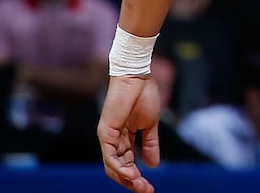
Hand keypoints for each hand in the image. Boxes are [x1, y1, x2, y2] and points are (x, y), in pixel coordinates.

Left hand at [97, 74, 160, 192]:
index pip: (127, 163)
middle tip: (146, 190)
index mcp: (124, 138)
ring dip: (126, 178)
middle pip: (119, 168)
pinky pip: (110, 156)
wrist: (138, 77)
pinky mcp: (105, 133)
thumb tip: (154, 164)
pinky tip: (131, 174)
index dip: (138, 176)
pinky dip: (119, 167)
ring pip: (113, 166)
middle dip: (132, 182)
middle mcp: (113, 141)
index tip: (150, 187)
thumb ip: (150, 144)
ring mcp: (108, 137)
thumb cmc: (144, 95)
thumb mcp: (151, 125)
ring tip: (140, 185)